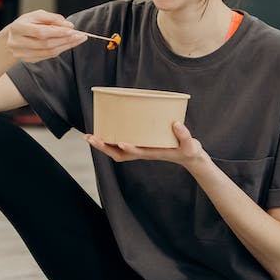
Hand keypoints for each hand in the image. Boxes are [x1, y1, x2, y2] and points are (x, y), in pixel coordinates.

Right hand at [4, 10, 87, 64]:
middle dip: (65, 39)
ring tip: (78, 40)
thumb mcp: (36, 15)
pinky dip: (60, 50)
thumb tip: (68, 25)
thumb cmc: (26, 23)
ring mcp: (21, 54)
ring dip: (65, 46)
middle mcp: (17, 43)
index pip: (41, 32)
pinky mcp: (27, 60)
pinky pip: (47, 56)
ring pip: (48, 52)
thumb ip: (51, 18)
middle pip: (46, 44)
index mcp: (18, 28)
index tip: (73, 30)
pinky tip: (68, 45)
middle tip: (80, 35)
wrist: (11, 37)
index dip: (58, 32)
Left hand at [85, 120, 205, 168]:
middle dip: (104, 147)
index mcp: (153, 153)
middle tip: (90, 138)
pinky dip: (111, 139)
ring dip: (103, 144)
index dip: (129, 148)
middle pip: (119, 154)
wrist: (188, 156)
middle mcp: (143, 152)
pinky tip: (105, 130)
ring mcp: (140, 149)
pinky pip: (122, 143)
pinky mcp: (140, 144)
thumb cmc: (188, 151)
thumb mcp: (190, 145)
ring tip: (89, 136)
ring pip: (117, 150)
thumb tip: (176, 123)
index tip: (121, 142)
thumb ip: (185, 135)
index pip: (137, 153)